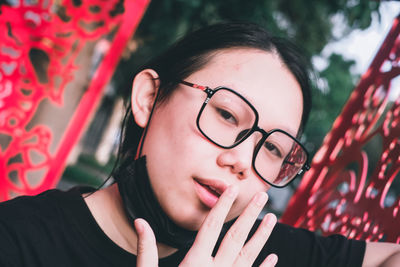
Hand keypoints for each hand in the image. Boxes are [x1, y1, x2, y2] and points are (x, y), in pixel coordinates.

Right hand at [135, 186, 277, 266]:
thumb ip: (146, 250)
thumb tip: (140, 221)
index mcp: (194, 263)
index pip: (210, 227)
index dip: (221, 205)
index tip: (231, 189)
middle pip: (235, 236)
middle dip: (249, 214)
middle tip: (261, 195)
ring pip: (248, 255)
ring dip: (262, 236)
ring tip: (272, 218)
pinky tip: (273, 257)